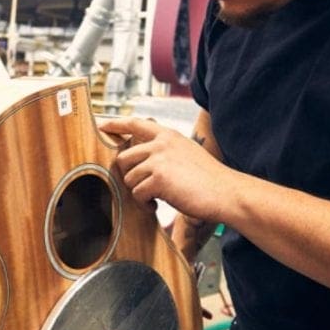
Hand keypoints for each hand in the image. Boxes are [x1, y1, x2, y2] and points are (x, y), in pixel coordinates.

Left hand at [99, 117, 230, 224]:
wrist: (226, 192)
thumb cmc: (209, 179)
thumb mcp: (186, 153)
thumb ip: (165, 151)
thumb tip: (142, 161)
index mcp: (168, 135)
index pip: (136, 123)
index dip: (117, 124)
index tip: (103, 125)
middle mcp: (161, 144)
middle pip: (124, 158)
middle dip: (129, 176)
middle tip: (144, 188)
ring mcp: (159, 160)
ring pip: (129, 179)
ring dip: (139, 193)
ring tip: (156, 199)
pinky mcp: (158, 179)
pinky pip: (137, 194)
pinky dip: (145, 204)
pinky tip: (158, 205)